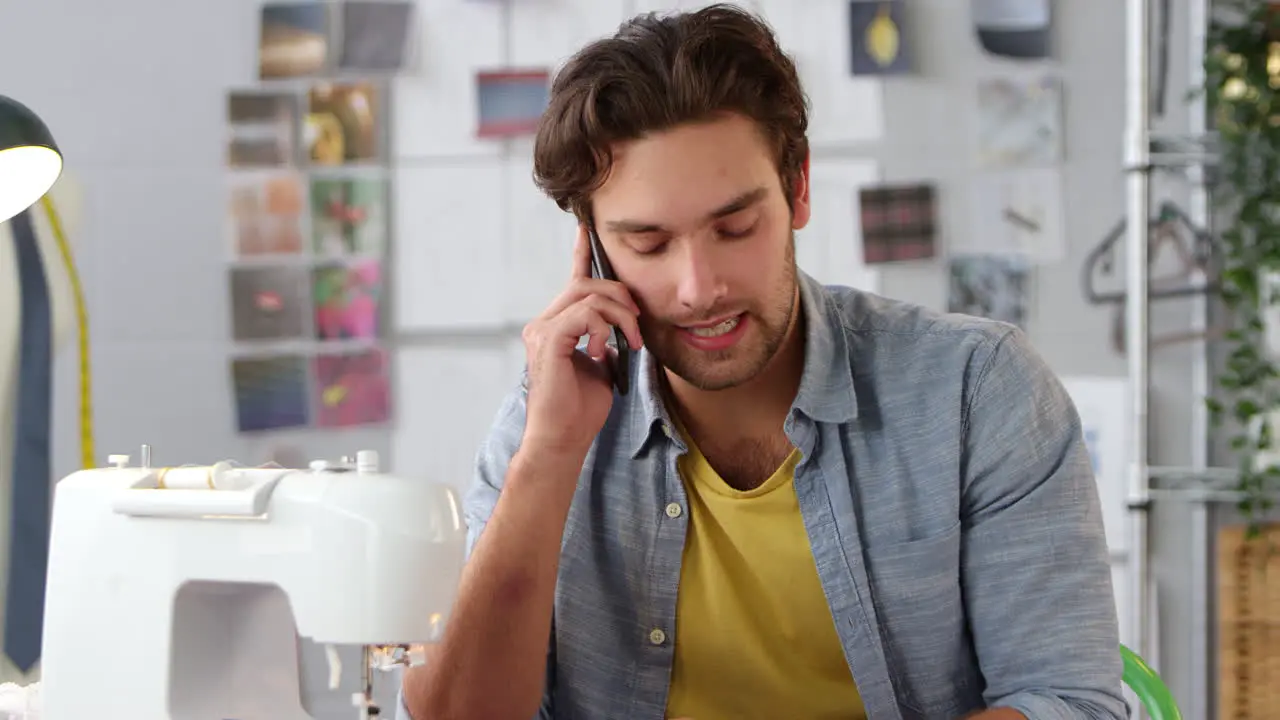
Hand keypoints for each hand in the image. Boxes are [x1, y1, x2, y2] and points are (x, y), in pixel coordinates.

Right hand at [520, 225, 642, 457]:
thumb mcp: (602, 367)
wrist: (563, 439)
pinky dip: (603, 328)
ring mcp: (542, 330)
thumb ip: (606, 340)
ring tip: (631, 342)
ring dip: (621, 315)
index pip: (571, 282)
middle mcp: (543, 324)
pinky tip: (604, 350)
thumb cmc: (581, 411)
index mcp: (555, 327)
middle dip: (621, 296)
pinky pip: (585, 314)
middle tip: (638, 324)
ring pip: (588, 295)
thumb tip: (623, 327)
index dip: (582, 255)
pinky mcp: (549, 340)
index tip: (587, 230)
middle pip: (586, 284)